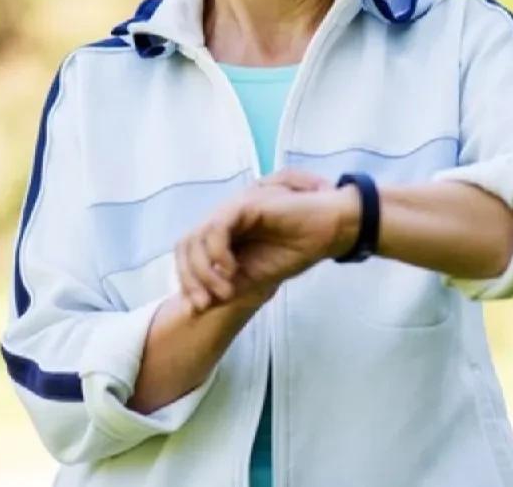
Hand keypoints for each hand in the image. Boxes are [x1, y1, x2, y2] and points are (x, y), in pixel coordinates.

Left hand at [176, 168, 358, 313]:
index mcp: (222, 235)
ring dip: (204, 270)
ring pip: (197, 237)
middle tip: (204, 303)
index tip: (198, 307)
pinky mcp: (245, 205)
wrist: (327, 232)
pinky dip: (217, 252)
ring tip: (225, 291)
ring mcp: (232, 210)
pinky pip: (217, 228)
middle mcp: (222, 220)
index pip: (187, 253)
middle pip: (184, 244)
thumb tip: (195, 308)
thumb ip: (226, 289)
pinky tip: (231, 271)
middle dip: (189, 278)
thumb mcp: (254, 279)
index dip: (186, 280)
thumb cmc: (295, 250)